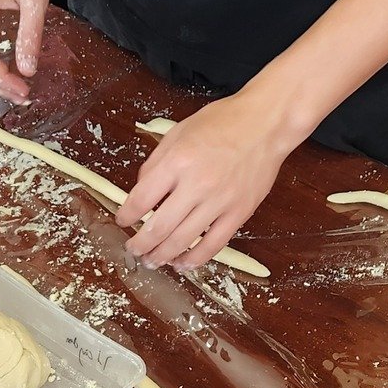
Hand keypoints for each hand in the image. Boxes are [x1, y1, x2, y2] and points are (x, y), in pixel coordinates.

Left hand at [115, 94, 288, 269]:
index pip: (141, 199)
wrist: (265, 124)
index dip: (126, 215)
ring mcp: (219, 202)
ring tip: (151, 261)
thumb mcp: (178, 132)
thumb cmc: (222, 123)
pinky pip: (213, 245)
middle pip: (159, 228)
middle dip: (140, 244)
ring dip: (162, 256)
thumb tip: (141, 192)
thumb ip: (156, 162)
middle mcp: (197, 184)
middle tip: (133, 249)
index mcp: (177, 161)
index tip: (122, 221)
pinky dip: (194, 259)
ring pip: (183, 241)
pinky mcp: (238, 214)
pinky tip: (182, 264)